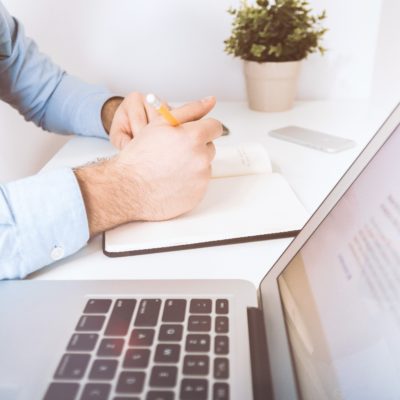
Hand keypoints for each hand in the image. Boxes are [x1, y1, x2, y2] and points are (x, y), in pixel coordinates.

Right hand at [75, 96, 221, 235]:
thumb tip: (210, 100)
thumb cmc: (140, 156)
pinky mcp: (198, 195)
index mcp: (194, 137)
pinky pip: (200, 184)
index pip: (215, 127)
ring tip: (170, 168)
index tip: (193, 133)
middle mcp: (201, 158)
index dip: (203, 129)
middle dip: (196, 147)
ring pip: (204, 166)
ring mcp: (201, 179)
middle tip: (173, 152)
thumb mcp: (161, 123)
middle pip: (210, 147)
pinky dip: (190, 182)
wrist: (128, 188)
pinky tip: (172, 181)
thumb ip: (190, 110)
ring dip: (193, 165)